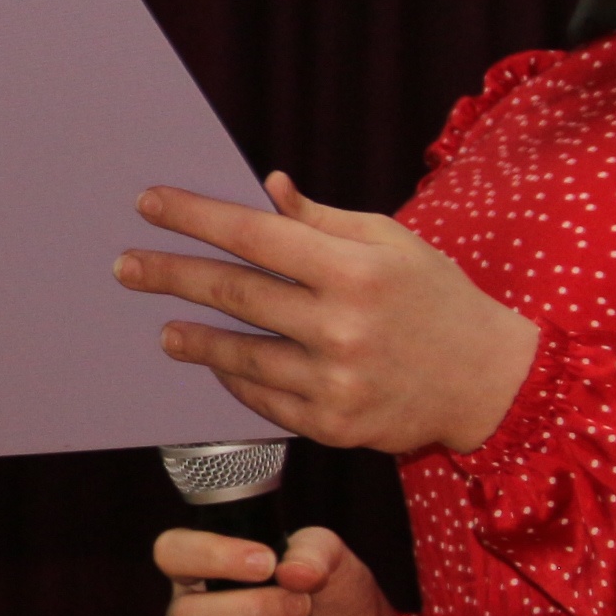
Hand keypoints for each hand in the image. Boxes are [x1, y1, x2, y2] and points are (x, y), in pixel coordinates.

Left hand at [115, 171, 540, 453]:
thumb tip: (268, 189)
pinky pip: (263, 399)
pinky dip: (234, 379)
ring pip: (240, 355)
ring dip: (194, 339)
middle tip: (127, 267)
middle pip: (235, 294)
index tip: (150, 204)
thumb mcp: (392, 242)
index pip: (256, 236)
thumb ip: (322, 220)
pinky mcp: (332, 426)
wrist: (488, 380)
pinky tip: (215, 365)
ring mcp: (335, 383)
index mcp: (356, 270)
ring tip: (164, 327)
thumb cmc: (436, 299)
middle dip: (172, 276)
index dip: (197, 217)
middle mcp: (342, 327)